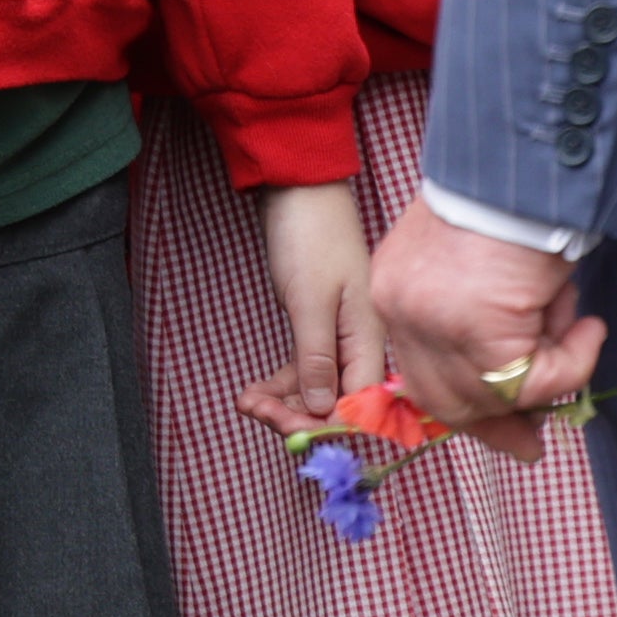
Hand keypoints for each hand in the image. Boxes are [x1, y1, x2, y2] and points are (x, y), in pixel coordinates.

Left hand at [246, 180, 383, 433]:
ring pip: (318, 389)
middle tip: (255, 411)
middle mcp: (361, 343)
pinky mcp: (320, 329)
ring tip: (245, 401)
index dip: (324, 425)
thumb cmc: (310, 237)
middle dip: (297, 415)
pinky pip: (307, 370)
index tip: (283, 426)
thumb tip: (322, 409)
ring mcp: (341, 337)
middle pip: (338, 403)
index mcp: (370, 337)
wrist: (300, 190)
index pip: (358, 405)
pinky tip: (254, 391)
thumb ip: (317, 358)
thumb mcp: (310, 300)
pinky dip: (282, 383)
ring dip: (283, 401)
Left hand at [367, 199, 602, 456]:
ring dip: (550, 371)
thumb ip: (484, 315)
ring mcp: (435, 325)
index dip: (466, 409)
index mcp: (395, 288)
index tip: (506, 432)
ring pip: (497, 395)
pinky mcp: (480, 334)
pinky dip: (575, 363)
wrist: (527, 163)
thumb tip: (524, 382)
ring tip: (581, 327)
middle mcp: (402, 310)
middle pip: (446, 401)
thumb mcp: (480, 260)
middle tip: (534, 441)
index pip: (419, 374)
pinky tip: (591, 327)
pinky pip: (537, 382)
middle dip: (497, 424)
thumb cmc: (513, 195)